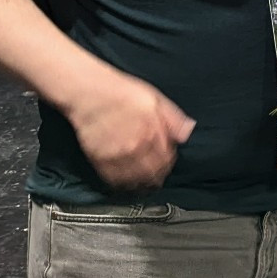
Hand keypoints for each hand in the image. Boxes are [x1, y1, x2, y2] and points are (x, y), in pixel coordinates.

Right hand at [67, 71, 194, 188]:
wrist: (89, 92)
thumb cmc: (120, 92)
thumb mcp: (155, 99)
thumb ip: (173, 118)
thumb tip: (187, 132)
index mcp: (154, 133)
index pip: (167, 160)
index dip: (168, 163)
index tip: (166, 164)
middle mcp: (138, 147)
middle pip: (153, 173)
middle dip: (156, 177)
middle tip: (156, 178)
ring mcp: (119, 156)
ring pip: (135, 181)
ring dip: (141, 184)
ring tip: (143, 184)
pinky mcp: (100, 161)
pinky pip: (115, 180)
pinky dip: (122, 184)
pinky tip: (125, 183)